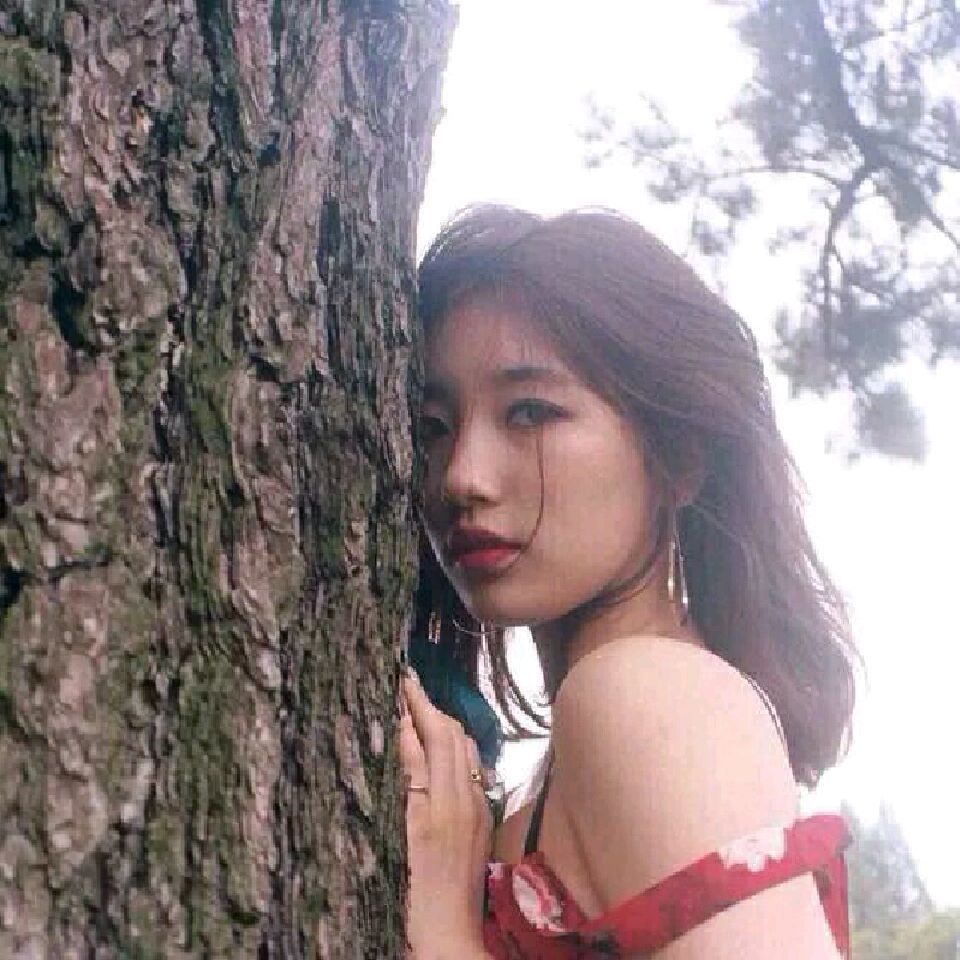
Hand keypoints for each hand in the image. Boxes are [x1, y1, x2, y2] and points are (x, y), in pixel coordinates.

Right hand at [399, 671, 492, 958]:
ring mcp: (476, 810)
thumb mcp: (405, 831)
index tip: (403, 678)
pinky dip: (452, 749)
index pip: (434, 735)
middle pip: (453, 736)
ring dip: (443, 724)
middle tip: (408, 684)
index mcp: (444, 798)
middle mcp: (466, 798)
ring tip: (420, 709)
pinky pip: (469, 770)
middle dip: (431, 706)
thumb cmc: (414, 891)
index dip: (418, 704)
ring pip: (464, 751)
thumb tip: (405, 728)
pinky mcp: (479, 822)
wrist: (447, 934)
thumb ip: (409, 777)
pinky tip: (439, 750)